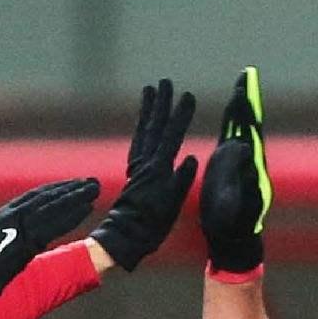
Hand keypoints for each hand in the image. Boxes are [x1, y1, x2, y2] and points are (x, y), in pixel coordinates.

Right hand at [0, 177, 100, 312]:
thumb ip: (14, 238)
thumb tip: (28, 242)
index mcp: (4, 214)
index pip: (35, 197)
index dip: (57, 190)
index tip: (74, 185)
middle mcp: (12, 214)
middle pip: (47, 197)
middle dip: (71, 189)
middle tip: (92, 182)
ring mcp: (19, 226)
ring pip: (54, 206)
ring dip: (77, 197)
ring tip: (95, 189)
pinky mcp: (26, 240)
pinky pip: (54, 225)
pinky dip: (72, 215)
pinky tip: (88, 208)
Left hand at [90, 79, 198, 271]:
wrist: (125, 237)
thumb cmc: (152, 226)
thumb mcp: (172, 206)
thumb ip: (182, 181)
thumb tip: (192, 157)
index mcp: (158, 170)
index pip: (171, 136)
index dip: (180, 116)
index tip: (188, 96)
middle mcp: (145, 164)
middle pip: (154, 127)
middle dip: (161, 104)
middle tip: (165, 82)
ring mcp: (137, 166)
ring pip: (144, 131)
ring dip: (149, 111)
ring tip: (151, 90)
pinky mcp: (133, 172)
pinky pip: (137, 142)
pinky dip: (141, 128)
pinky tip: (145, 122)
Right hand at [199, 66, 270, 272]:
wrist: (233, 235)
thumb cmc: (235, 222)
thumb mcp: (237, 200)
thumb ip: (241, 175)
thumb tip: (244, 147)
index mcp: (250, 165)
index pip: (249, 131)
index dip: (246, 111)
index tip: (243, 91)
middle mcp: (249, 159)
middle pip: (248, 124)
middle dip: (247, 101)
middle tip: (247, 77)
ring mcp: (240, 161)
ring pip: (241, 127)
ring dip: (241, 107)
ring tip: (242, 86)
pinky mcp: (230, 165)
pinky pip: (231, 136)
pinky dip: (232, 121)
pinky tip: (233, 111)